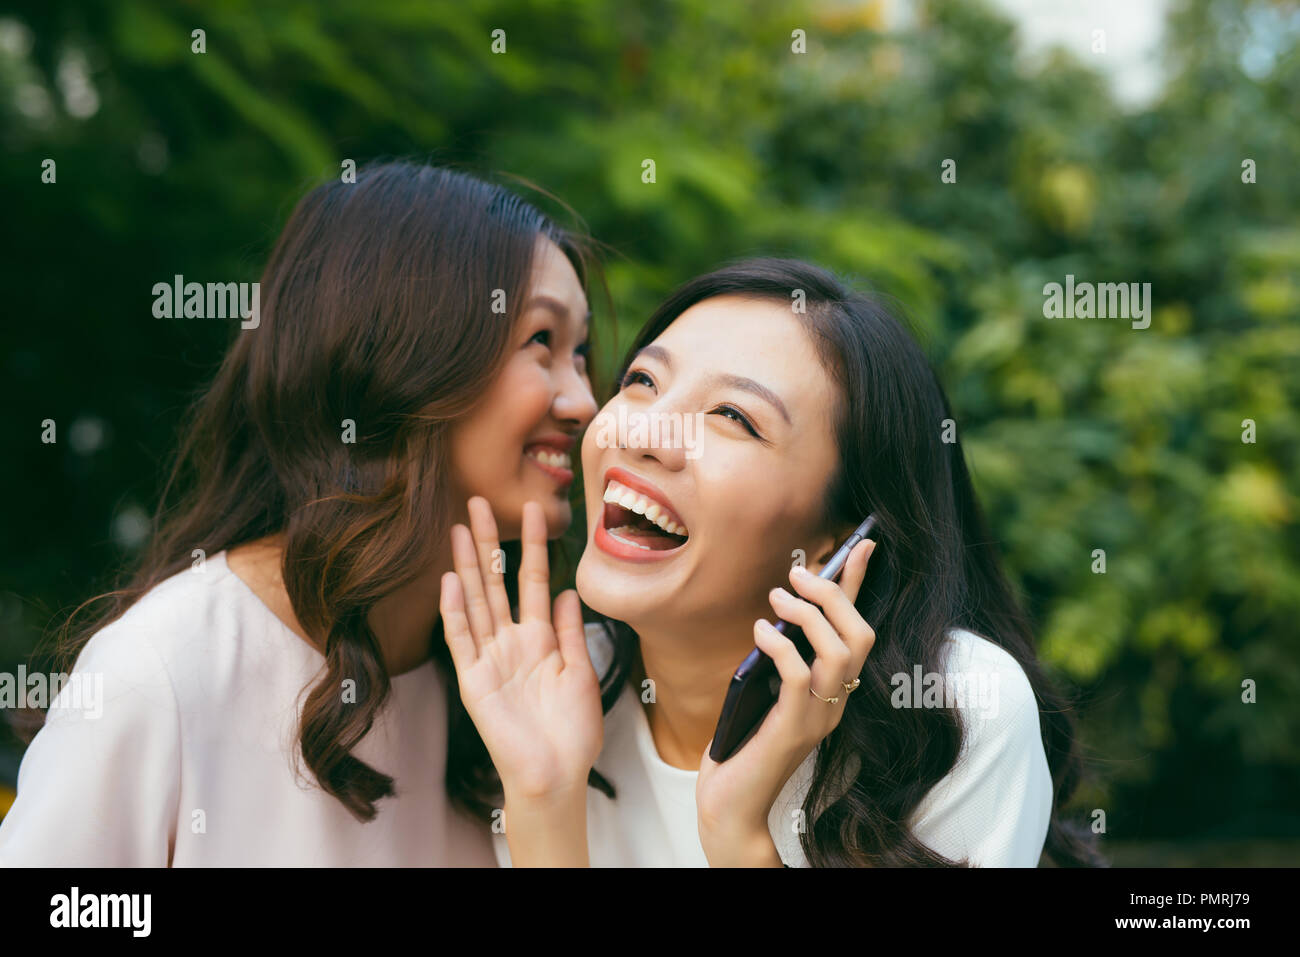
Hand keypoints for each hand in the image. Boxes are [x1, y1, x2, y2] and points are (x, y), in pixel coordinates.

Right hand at [439, 497, 602, 802]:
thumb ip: (569, 632)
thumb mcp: (580, 673)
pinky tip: (450, 581)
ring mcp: (489, 659)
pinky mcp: (473, 681)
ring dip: (467, 566)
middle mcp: (511, 643)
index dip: (534, 546)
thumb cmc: (572, 732)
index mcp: (539, 639)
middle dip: (488, 542)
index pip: (533, 581)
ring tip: (457, 529)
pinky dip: (455, 611)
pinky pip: (461, 640)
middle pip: (497, 583)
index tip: (537, 509)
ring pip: (476, 602)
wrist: (556, 775)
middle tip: (478, 502)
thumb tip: (564, 591)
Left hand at [696, 539, 877, 865]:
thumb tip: (779, 608)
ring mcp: (820, 718)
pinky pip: (800, 677)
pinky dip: (782, 646)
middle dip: (834, 594)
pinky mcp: (793, 730)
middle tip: (797, 576)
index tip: (861, 542)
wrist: (731, 801)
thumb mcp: (764, 684)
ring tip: (777, 600)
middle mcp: (837, 702)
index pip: (857, 627)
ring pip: (840, 653)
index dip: (860, 584)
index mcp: (834, 688)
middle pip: (859, 635)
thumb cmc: (744, 741)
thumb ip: (779, 653)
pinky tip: (761, 633)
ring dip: (810, 617)